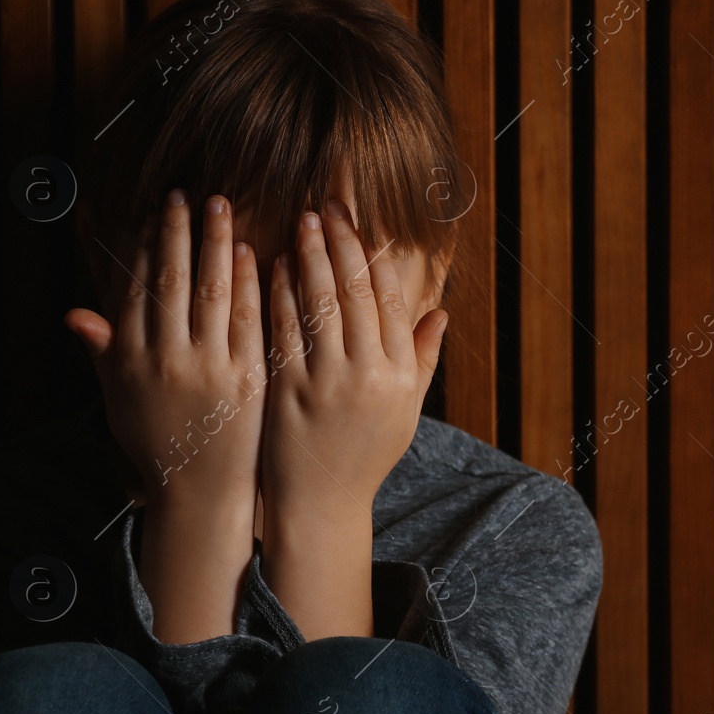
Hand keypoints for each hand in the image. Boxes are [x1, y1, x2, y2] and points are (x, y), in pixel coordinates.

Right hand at [64, 189, 265, 641]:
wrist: (199, 493)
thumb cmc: (157, 444)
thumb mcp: (118, 399)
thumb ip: (103, 352)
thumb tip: (74, 313)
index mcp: (130, 360)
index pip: (135, 289)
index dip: (143, 248)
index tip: (152, 215)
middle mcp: (165, 359)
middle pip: (170, 281)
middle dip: (176, 233)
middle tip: (184, 195)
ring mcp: (208, 368)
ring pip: (210, 291)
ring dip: (212, 243)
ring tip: (217, 206)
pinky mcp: (246, 378)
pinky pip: (248, 319)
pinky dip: (247, 282)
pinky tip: (247, 252)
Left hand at [258, 197, 446, 638]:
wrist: (320, 507)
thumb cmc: (362, 456)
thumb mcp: (403, 411)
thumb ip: (422, 360)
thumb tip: (441, 311)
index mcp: (400, 375)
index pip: (392, 300)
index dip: (376, 257)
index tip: (362, 224)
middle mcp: (369, 375)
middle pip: (358, 293)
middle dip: (343, 244)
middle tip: (329, 207)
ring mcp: (328, 383)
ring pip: (321, 303)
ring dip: (311, 257)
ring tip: (303, 221)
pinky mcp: (289, 392)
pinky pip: (285, 330)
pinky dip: (280, 294)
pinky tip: (272, 265)